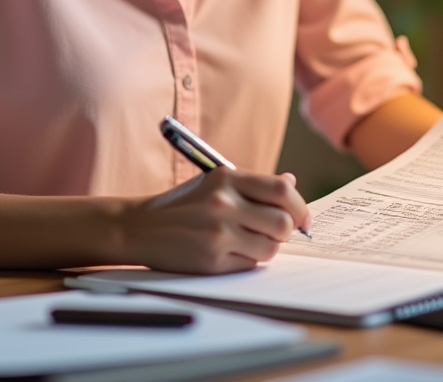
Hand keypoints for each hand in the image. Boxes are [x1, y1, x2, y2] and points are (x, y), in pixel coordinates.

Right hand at [121, 168, 310, 273]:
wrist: (140, 227)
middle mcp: (223, 203)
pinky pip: (250, 265)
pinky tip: (229, 252)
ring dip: (266, 248)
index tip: (302, 218)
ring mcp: (218, 232)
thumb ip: (253, 185)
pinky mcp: (212, 260)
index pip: (281, 191)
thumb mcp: (215, 183)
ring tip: (248, 241)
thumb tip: (291, 183)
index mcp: (226, 178)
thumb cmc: (183, 204)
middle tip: (274, 232)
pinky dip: (247, 261)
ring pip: (271, 248)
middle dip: (285, 231)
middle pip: (282, 223)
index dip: (299, 207)